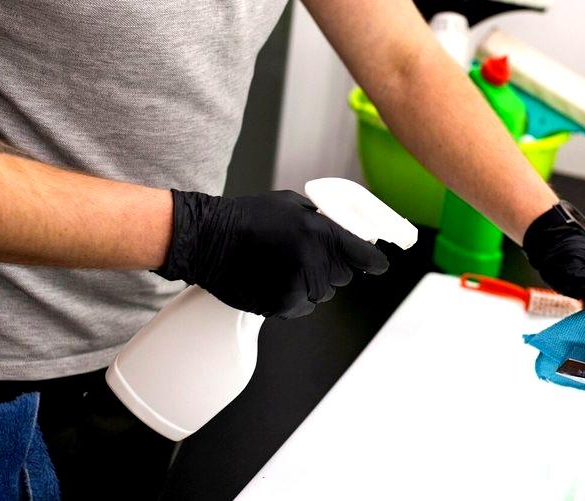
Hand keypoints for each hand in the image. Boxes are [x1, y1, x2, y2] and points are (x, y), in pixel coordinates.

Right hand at [155, 190, 388, 318]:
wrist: (207, 240)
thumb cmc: (247, 217)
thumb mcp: (292, 204)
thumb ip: (324, 220)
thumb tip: (349, 232)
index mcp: (319, 233)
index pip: (366, 257)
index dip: (373, 262)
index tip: (376, 264)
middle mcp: (312, 262)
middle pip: (344, 276)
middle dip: (332, 267)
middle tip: (306, 254)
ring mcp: (296, 286)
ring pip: (323, 293)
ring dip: (312, 283)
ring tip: (284, 265)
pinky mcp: (281, 305)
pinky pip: (303, 306)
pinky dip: (294, 298)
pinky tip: (275, 279)